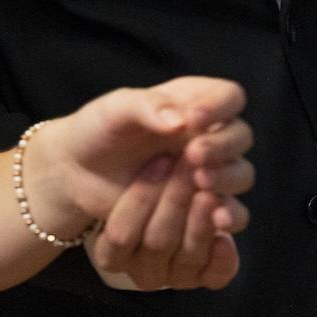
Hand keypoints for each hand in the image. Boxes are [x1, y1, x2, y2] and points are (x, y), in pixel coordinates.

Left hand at [28, 78, 252, 292]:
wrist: (75, 172)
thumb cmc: (97, 130)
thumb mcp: (115, 109)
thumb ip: (148, 107)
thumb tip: (182, 122)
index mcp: (193, 102)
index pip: (229, 96)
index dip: (220, 106)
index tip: (193, 121)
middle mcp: (207, 136)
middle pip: (241, 136)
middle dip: (223, 146)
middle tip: (193, 156)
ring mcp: (207, 172)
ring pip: (240, 173)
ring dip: (227, 178)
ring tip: (199, 182)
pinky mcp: (200, 207)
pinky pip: (230, 212)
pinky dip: (230, 215)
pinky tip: (217, 220)